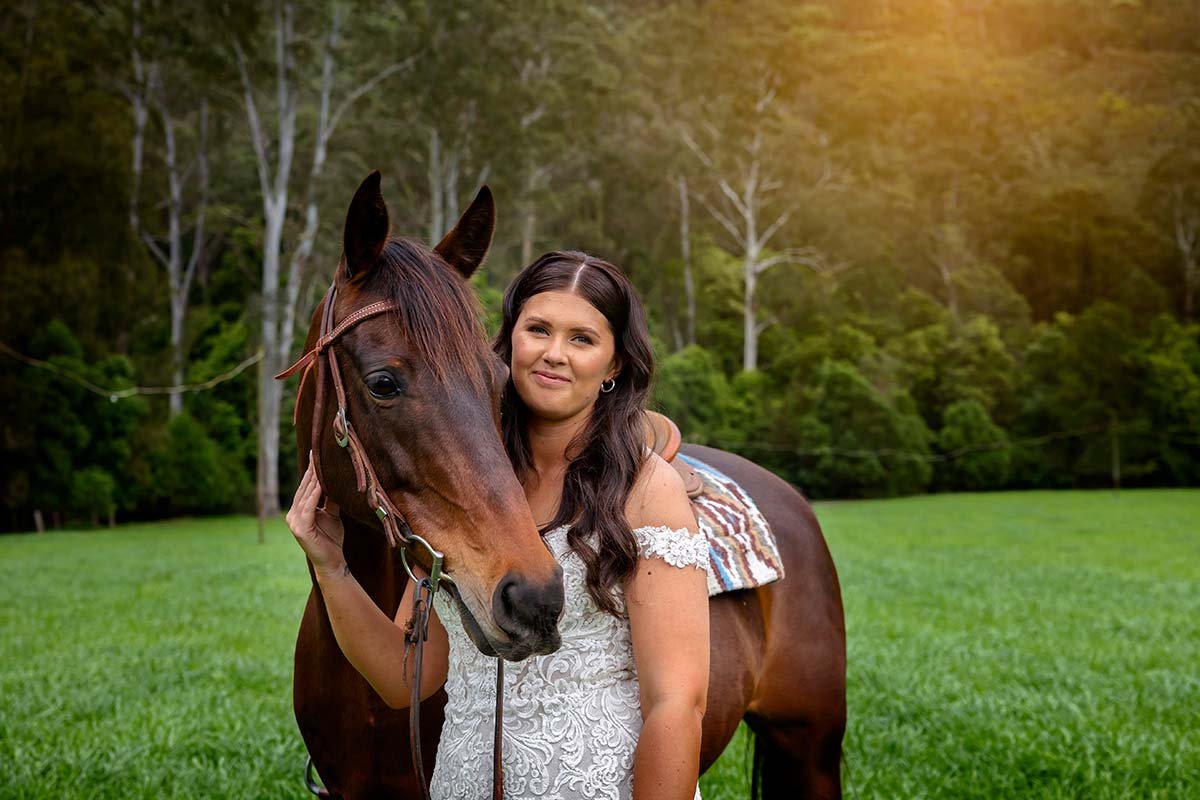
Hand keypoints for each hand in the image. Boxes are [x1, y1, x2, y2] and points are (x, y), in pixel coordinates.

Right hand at [285, 457, 346, 579]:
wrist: (332, 561)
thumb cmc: (331, 538)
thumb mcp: (332, 514)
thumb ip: (331, 498)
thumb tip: (336, 479)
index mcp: (299, 510)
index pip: (306, 486)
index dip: (311, 470)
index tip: (316, 452)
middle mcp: (293, 514)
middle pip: (304, 488)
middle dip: (312, 470)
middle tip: (318, 451)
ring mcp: (294, 521)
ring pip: (306, 495)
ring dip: (314, 479)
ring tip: (321, 463)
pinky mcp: (300, 528)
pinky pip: (309, 507)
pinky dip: (315, 494)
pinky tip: (322, 482)